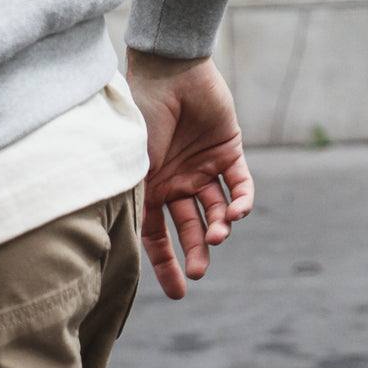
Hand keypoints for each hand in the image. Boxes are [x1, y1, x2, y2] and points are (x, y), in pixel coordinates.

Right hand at [125, 51, 253, 299]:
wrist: (166, 73)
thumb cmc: (139, 121)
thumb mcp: (131, 173)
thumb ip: (134, 208)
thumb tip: (125, 254)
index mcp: (149, 192)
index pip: (158, 238)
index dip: (168, 267)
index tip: (179, 294)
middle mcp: (176, 184)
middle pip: (190, 229)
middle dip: (197, 252)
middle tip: (200, 272)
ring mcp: (202, 168)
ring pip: (216, 210)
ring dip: (220, 227)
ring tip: (219, 234)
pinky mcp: (228, 150)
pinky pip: (240, 184)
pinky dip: (242, 202)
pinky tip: (238, 213)